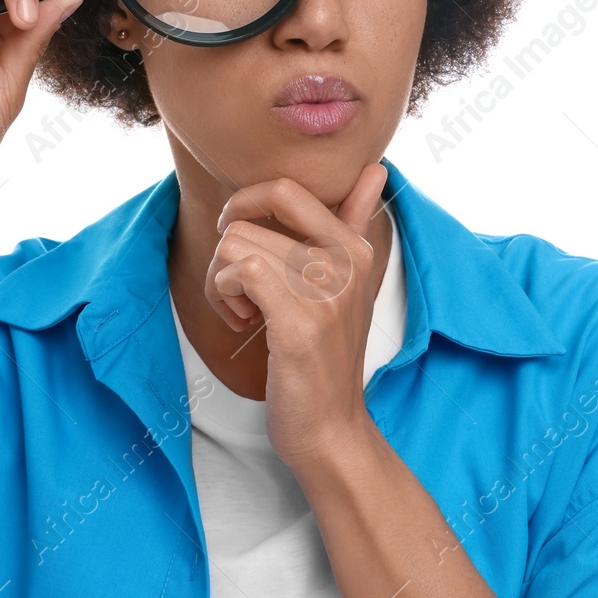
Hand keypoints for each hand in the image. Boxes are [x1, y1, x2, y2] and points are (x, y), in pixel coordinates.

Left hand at [206, 161, 390, 468]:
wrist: (331, 428)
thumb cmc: (325, 355)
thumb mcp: (349, 284)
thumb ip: (354, 221)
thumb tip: (374, 168)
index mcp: (355, 247)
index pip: (287, 189)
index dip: (245, 204)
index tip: (240, 236)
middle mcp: (346, 262)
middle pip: (248, 218)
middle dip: (226, 252)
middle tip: (239, 287)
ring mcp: (326, 292)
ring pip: (235, 245)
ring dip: (222, 282)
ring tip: (245, 312)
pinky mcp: (301, 322)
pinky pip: (241, 271)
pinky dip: (224, 296)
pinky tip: (242, 322)